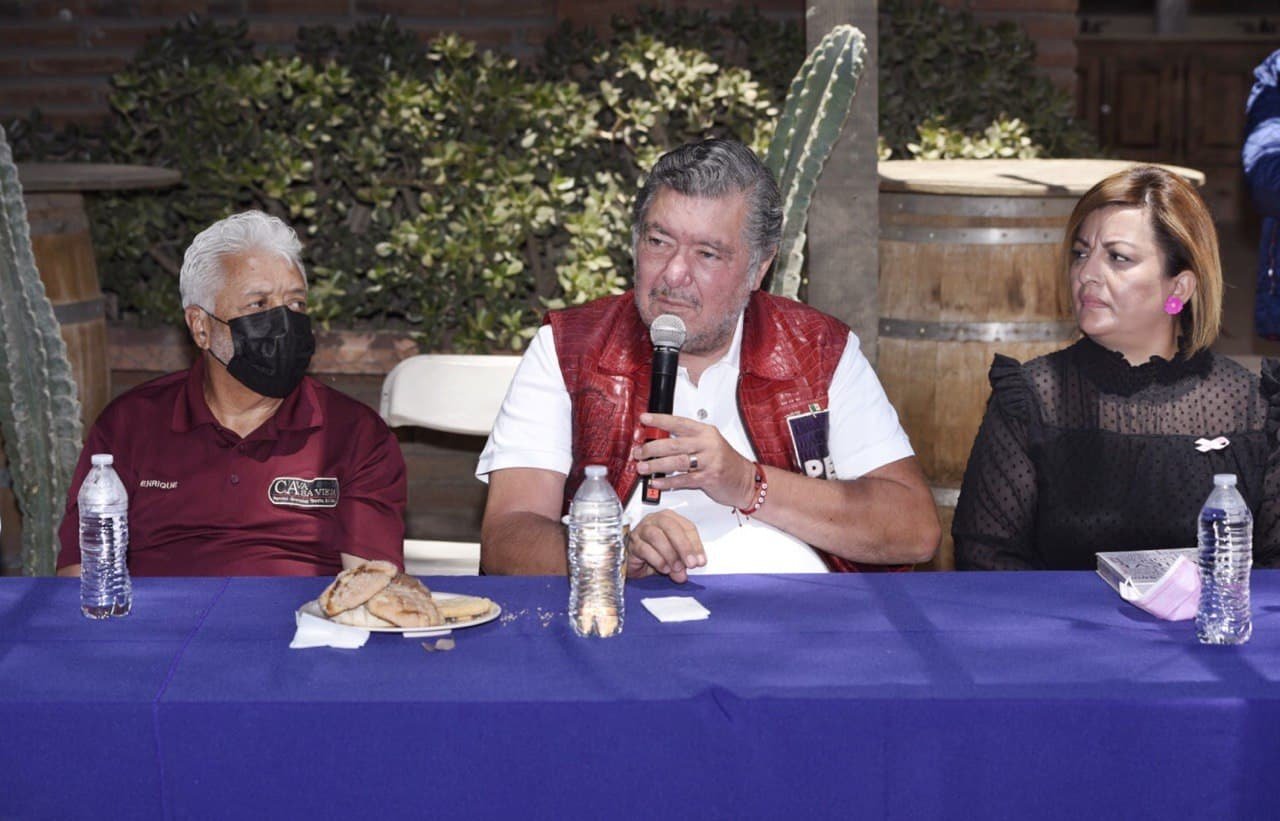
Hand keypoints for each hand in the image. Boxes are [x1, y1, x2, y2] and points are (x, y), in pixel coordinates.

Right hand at [626, 509, 704, 582]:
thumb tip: (684, 574)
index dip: (696, 544)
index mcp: (670, 518)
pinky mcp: (632, 543)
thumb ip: (682, 562)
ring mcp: (641, 530)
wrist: (636, 562)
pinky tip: (664, 568)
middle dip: (684, 546)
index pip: (687, 526)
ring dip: (670, 554)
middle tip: (691, 564)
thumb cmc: (656, 553)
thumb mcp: (675, 556)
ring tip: (677, 568)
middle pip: (671, 527)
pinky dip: (657, 560)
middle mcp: (655, 520)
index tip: (700, 561)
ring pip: (656, 536)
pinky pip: (644, 549)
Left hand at [633, 412, 755, 508]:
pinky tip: (657, 482)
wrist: (745, 480)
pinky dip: (667, 482)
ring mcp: (709, 461)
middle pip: (673, 444)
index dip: (660, 420)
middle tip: (639, 452)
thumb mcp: (708, 444)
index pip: (679, 423)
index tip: (644, 419)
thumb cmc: (724, 461)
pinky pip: (683, 480)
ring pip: (676, 462)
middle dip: (651, 448)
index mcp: (705, 432)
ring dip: (656, 465)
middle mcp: (707, 444)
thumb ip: (687, 440)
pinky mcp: (709, 478)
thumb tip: (658, 441)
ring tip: (643, 467)